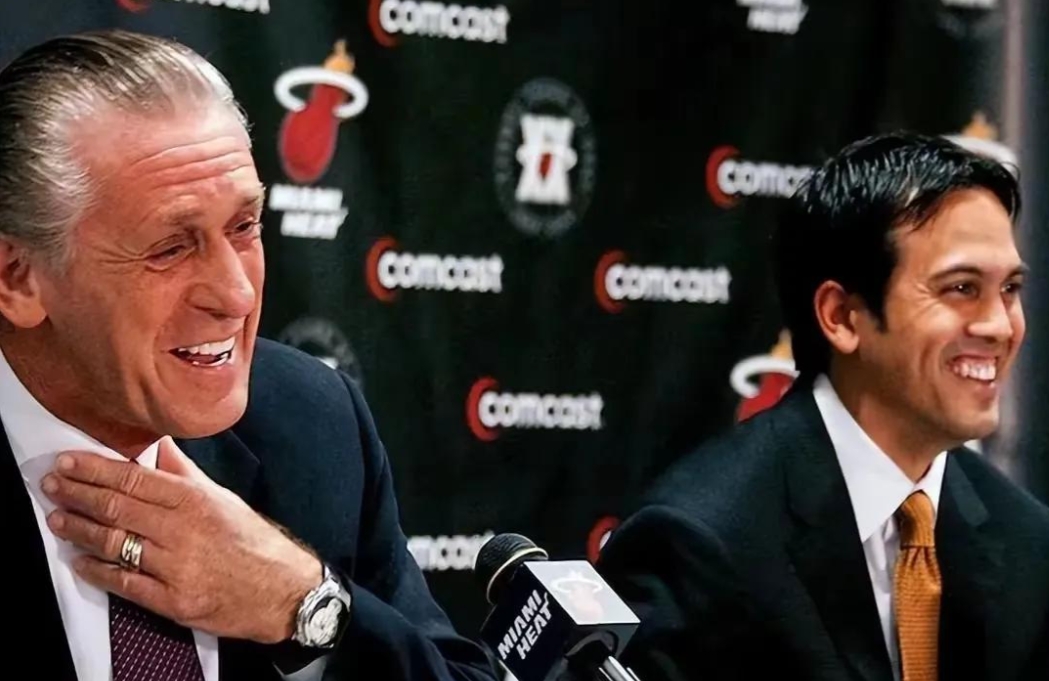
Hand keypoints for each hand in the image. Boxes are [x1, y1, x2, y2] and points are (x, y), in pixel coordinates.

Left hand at [40, 436, 322, 643]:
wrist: (282, 590)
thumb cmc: (252, 541)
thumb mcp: (221, 498)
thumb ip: (184, 473)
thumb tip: (158, 444)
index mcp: (195, 500)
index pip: (134, 479)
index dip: (95, 470)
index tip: (68, 462)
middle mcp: (184, 530)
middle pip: (117, 509)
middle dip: (78, 495)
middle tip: (52, 484)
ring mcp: (176, 567)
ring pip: (116, 544)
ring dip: (80, 531)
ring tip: (58, 519)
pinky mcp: (173, 600)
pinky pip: (125, 583)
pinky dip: (98, 570)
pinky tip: (81, 560)